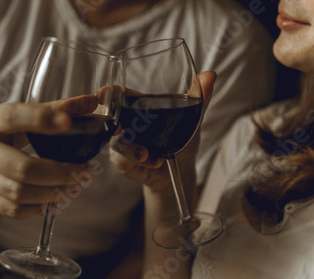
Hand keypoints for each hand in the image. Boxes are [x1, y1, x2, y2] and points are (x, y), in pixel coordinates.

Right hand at [0, 95, 97, 218]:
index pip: (13, 118)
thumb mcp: (16, 113)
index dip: (40, 120)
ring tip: (75, 186)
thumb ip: (54, 108)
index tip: (67, 122)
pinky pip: (11, 210)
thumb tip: (92, 102)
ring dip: (52, 193)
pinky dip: (36, 209)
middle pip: (21, 168)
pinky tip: (54, 202)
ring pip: (18, 192)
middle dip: (58, 172)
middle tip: (85, 171)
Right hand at [109, 71, 216, 189]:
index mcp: (138, 106)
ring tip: (147, 153)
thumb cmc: (181, 138)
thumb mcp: (192, 118)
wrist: (181, 169)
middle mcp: (126, 123)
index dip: (109, 93)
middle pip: (111, 116)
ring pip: (118, 141)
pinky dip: (139, 159)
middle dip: (113, 120)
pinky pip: (124, 158)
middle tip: (120, 127)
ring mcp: (122, 142)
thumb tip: (210, 75)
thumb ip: (198, 97)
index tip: (104, 93)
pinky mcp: (122, 160)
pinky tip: (155, 161)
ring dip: (132, 147)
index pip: (119, 95)